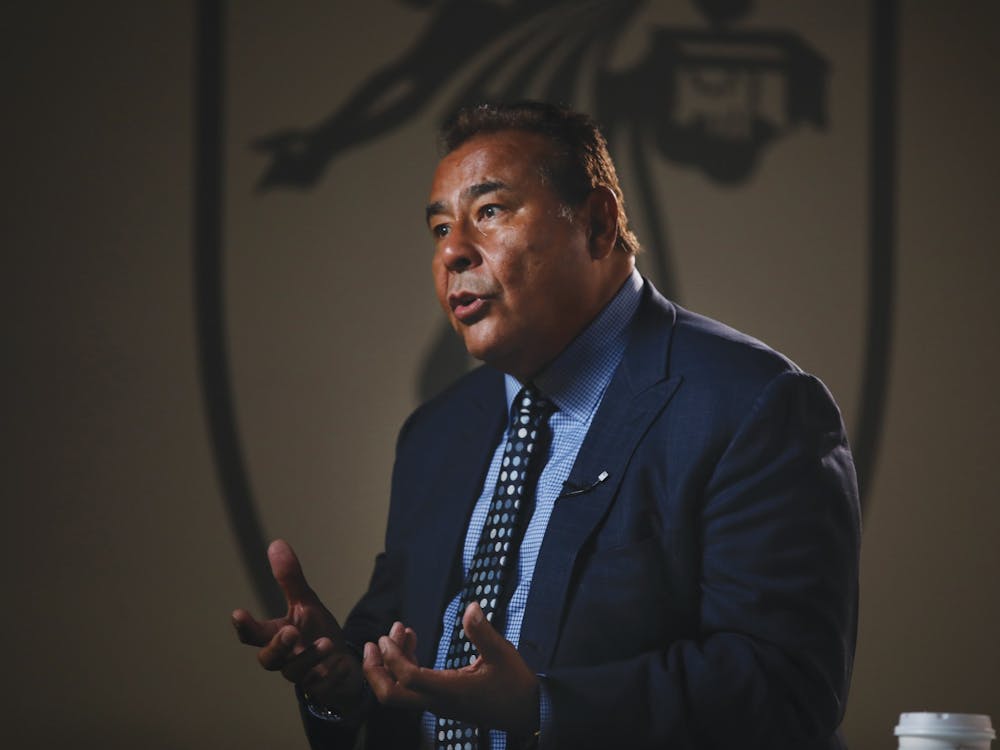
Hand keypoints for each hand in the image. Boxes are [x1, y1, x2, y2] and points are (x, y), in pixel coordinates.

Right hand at [232, 539, 363, 714]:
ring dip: (310, 656)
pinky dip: (332, 672)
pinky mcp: (320, 687)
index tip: (238, 613)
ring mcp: (301, 675)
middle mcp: (285, 657)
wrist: (342, 662)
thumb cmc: (316, 632)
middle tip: (291, 631)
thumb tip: (276, 543)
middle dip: (277, 645)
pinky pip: (322, 684)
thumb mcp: (306, 603)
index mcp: (277, 635)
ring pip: (295, 673)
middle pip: (268, 659)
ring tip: (326, 642)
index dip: (244, 626)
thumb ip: (290, 579)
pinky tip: (340, 662)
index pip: (253, 635)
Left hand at [363, 603, 538, 736]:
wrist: (525, 711)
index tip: (388, 636)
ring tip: (396, 632)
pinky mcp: (440, 699)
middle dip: (375, 671)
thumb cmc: (514, 683)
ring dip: (390, 664)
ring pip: (399, 692)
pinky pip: (412, 686)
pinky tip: (411, 642)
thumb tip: (471, 607)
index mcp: (451, 690)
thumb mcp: (502, 653)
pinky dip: (405, 664)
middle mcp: (438, 701)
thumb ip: (483, 632)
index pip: (409, 680)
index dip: (393, 659)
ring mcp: (437, 702)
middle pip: (391, 697)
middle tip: (372, 643)